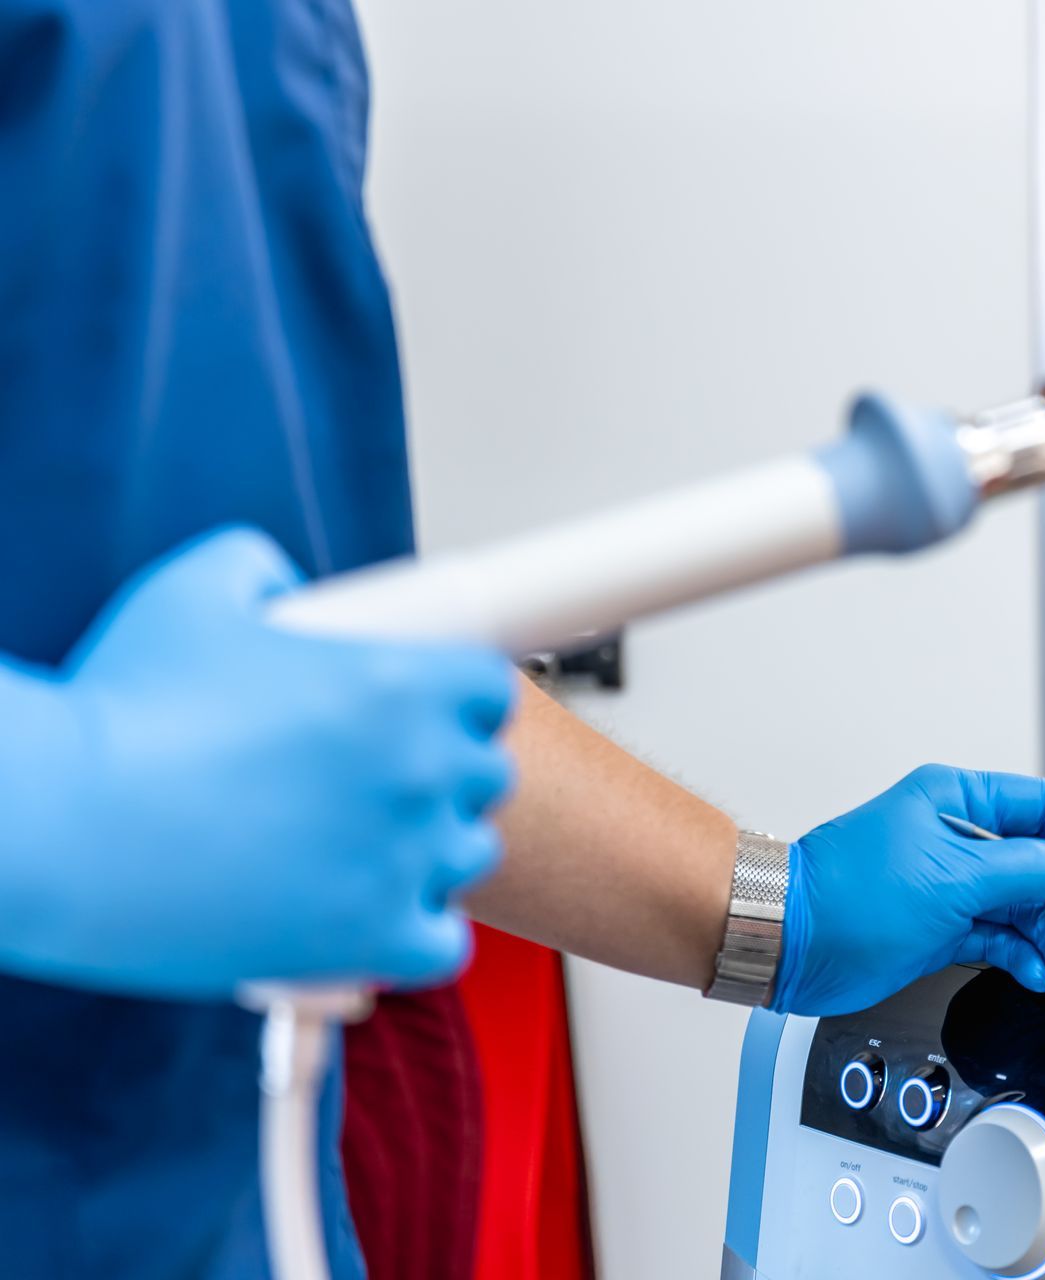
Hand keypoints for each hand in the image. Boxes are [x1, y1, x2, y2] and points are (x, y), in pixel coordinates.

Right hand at [0, 527, 516, 997]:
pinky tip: (373, 917)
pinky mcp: (372, 937)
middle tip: (375, 783)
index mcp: (402, 682)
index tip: (424, 714)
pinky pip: (444, 943)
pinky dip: (416, 935)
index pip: (492, 691)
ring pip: (468, 854)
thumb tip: (281, 582)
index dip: (459, 702)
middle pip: (486, 775)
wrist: (62, 824)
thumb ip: (255, 567)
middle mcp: (421, 767)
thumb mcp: (190, 592)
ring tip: (361, 848)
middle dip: (441, 775)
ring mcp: (405, 856)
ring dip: (429, 851)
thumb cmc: (119, 710)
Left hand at [769, 765, 1044, 1016]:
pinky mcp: (940, 926)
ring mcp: (950, 883)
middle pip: (1041, 861)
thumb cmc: (848, 895)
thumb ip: (1024, 871)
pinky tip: (1037, 970)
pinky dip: (1022, 952)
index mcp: (958, 800)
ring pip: (1023, 904)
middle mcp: (957, 837)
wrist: (790, 942)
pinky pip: (998, 934)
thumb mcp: (952, 878)